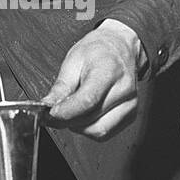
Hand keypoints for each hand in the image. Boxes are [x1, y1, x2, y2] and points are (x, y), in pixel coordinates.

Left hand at [40, 21, 141, 139]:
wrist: (121, 47)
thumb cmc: (98, 50)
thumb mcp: (73, 60)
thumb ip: (61, 86)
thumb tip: (48, 106)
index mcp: (109, 70)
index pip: (88, 100)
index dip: (67, 111)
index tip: (51, 113)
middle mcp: (123, 89)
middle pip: (90, 118)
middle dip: (67, 119)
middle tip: (55, 112)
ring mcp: (130, 104)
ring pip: (97, 130)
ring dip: (79, 126)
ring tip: (72, 110)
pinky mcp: (130, 115)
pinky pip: (105, 132)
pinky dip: (90, 128)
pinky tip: (85, 114)